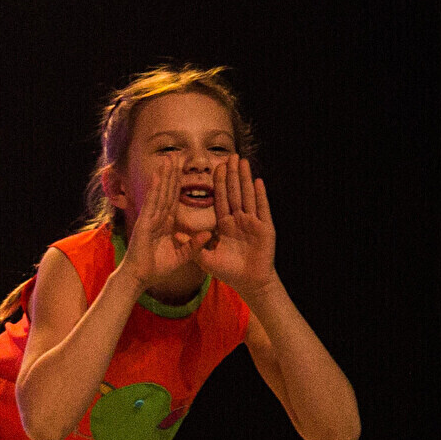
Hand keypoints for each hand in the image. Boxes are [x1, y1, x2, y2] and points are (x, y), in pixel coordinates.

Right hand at [116, 159, 196, 284]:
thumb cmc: (157, 269)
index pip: (174, 200)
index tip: (183, 170)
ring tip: (168, 159)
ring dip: (164, 176)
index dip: (178, 185)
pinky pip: (152, 203)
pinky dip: (154, 189)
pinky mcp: (144, 223)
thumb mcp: (182, 257)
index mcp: (166, 224)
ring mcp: (150, 219)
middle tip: (175, 155)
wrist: (139, 277)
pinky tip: (157, 175)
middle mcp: (158, 218)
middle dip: (171, 174)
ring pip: (160, 193)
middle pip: (167, 192)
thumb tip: (209, 234)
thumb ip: (194, 246)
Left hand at [201, 154, 276, 292]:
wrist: (250, 284)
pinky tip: (258, 181)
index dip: (218, 183)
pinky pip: (262, 209)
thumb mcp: (206, 259)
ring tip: (243, 161)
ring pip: (248, 196)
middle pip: (234, 192)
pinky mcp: (265, 229)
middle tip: (230, 155)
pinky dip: (261, 196)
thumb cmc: (229, 272)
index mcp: (225, 224)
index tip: (215, 166)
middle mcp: (239, 220)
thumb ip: (192, 246)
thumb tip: (175, 233)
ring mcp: (253, 223)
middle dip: (232, 174)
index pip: (220, 198)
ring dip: (245, 178)